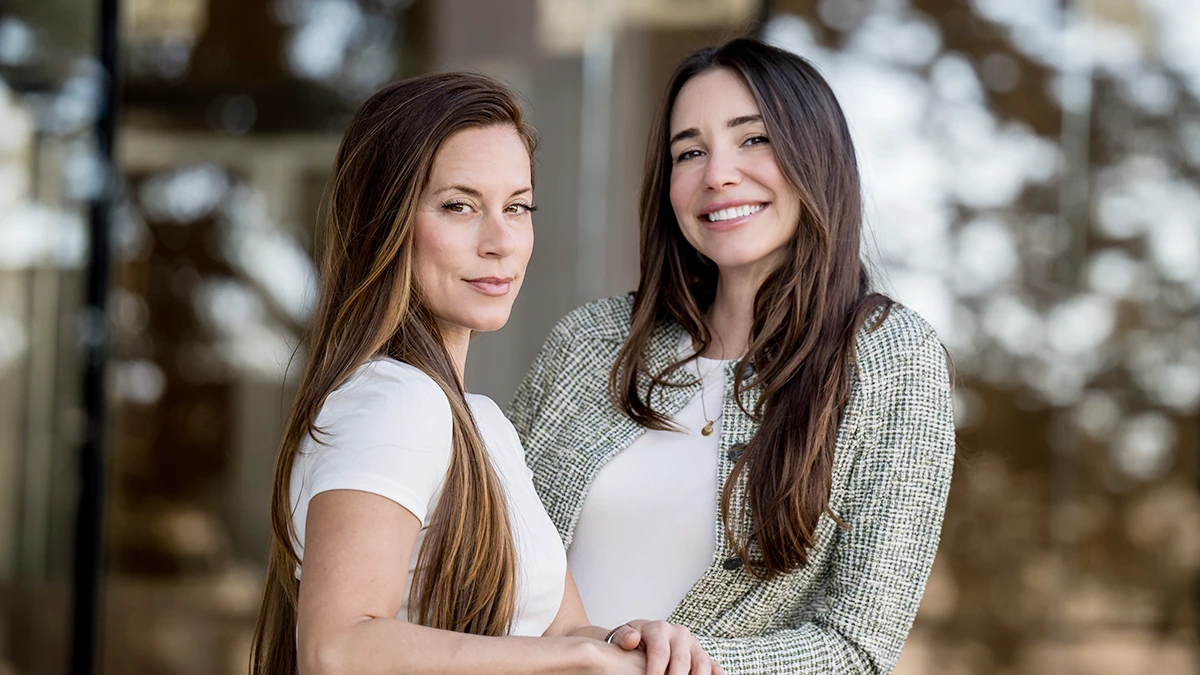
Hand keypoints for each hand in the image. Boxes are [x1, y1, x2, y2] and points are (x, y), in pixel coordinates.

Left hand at [608, 619, 724, 674]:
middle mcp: (680, 634)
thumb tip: (633, 639)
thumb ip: (625, 636)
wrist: (646, 636)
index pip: (660, 653)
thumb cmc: (634, 640)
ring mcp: (694, 645)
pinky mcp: (704, 655)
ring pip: (702, 663)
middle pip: (682, 661)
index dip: (656, 672)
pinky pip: (715, 666)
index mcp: (660, 629)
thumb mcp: (625, 635)